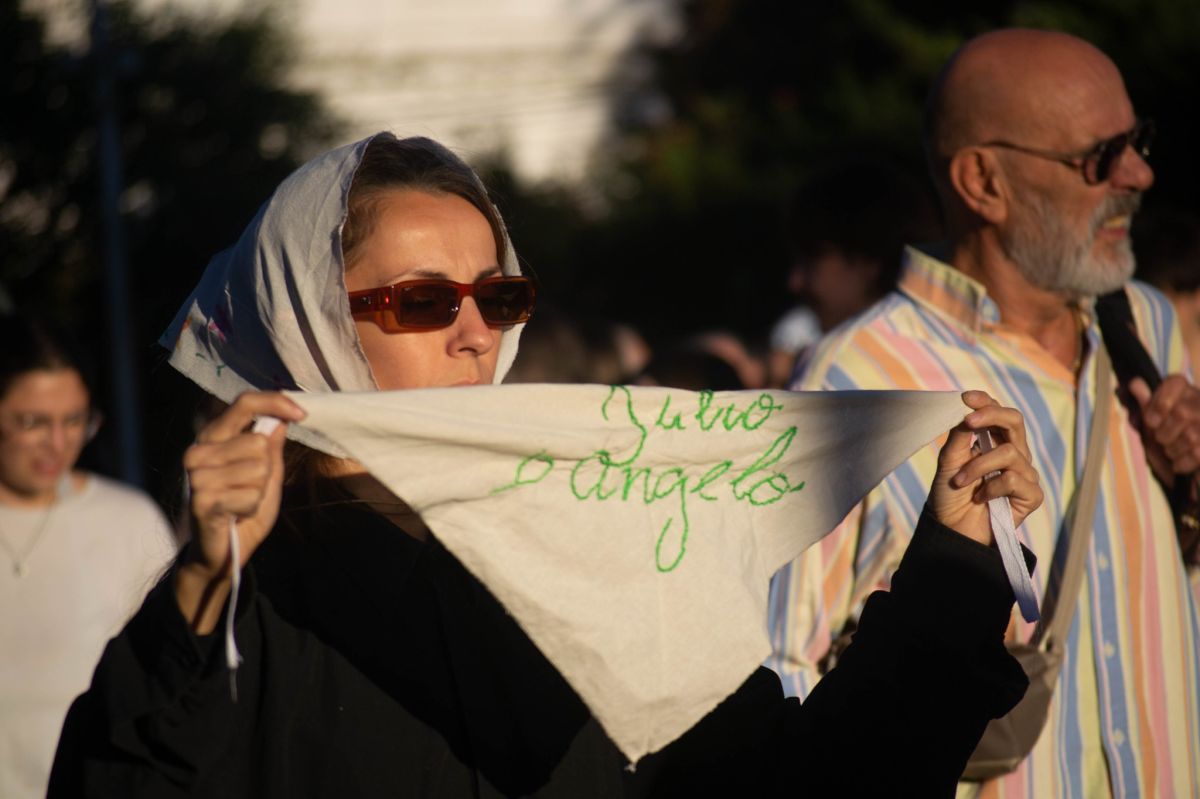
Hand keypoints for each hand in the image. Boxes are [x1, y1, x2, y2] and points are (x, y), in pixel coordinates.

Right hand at [175, 391, 304, 632]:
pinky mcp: (201, 500)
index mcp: (213, 437)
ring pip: (257, 468)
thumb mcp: (265, 474)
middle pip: (258, 442)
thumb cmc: (243, 508)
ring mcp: (197, 476)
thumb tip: (281, 419)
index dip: (275, 402)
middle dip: (266, 469)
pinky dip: (252, 507)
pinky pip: (251, 495)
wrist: (221, 552)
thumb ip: (270, 446)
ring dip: (258, 491)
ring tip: (240, 502)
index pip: (244, 403)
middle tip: (248, 489)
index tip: (302, 414)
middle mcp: (199, 451)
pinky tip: (235, 515)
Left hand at [929, 391, 1042, 544]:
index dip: (985, 401)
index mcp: (994, 441)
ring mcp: (1024, 474)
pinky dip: (992, 488)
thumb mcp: (949, 461)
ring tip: (959, 481)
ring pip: (1009, 453)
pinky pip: (1014, 480)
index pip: (997, 413)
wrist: (952, 530)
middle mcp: (1013, 453)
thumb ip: (959, 436)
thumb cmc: (950, 495)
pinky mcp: (1031, 496)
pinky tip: (981, 498)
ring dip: (978, 466)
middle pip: (1015, 421)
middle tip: (967, 422)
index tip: (965, 398)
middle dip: (991, 416)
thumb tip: (966, 409)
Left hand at [1128, 375, 1199, 479]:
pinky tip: (1180, 464)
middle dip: (1164, 432)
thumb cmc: (1165, 449)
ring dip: (1173, 449)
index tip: (1150, 421)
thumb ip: (1145, 406)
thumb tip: (1135, 383)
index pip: (1175, 382)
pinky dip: (1182, 462)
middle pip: (1181, 412)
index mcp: (1186, 394)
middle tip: (1161, 440)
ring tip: (1172, 452)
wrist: (1185, 480)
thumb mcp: (1150, 429)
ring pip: (1191, 435)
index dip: (1159, 402)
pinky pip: (1197, 452)